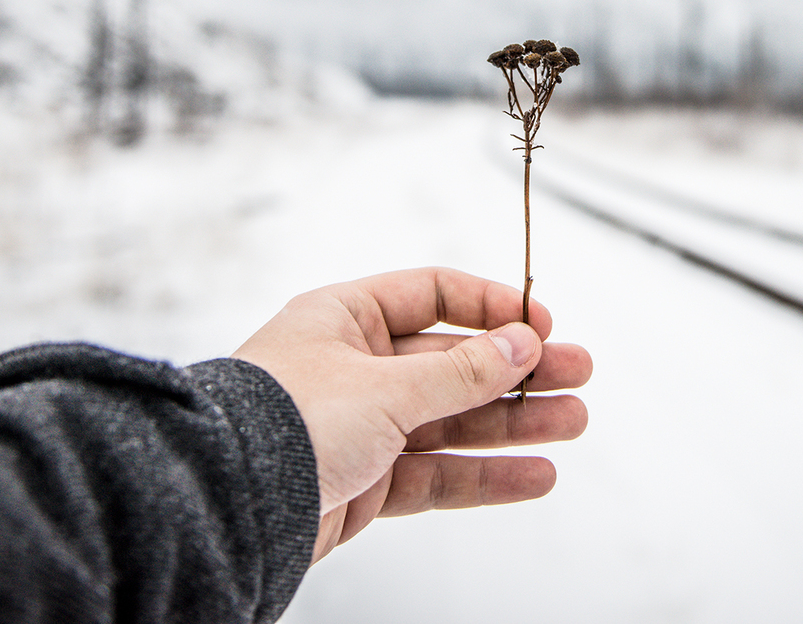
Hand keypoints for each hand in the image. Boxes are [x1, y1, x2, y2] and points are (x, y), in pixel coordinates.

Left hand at [231, 267, 591, 561]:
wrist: (225, 507)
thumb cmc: (284, 424)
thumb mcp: (384, 387)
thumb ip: (461, 371)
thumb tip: (522, 342)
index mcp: (345, 318)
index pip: (432, 295)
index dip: (490, 308)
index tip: (541, 323)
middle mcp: (354, 367)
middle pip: (453, 362)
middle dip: (517, 370)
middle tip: (577, 374)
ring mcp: (360, 427)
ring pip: (452, 420)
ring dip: (513, 422)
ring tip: (573, 422)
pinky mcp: (364, 484)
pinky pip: (437, 474)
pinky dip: (484, 475)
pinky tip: (534, 474)